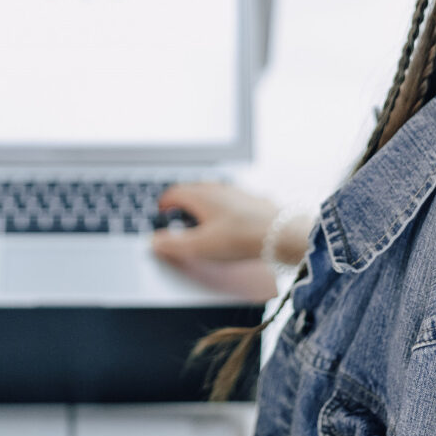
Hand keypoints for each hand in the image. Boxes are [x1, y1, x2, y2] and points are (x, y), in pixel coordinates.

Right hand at [152, 182, 277, 265]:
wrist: (281, 234)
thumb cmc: (239, 239)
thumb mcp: (200, 247)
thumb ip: (173, 245)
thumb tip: (154, 242)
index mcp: (200, 196)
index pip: (174, 192)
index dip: (165, 203)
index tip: (162, 211)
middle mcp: (218, 188)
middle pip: (194, 189)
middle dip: (183, 201)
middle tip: (180, 215)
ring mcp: (238, 192)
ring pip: (215, 192)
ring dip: (205, 202)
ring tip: (204, 218)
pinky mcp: (255, 200)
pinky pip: (234, 199)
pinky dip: (226, 207)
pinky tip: (232, 221)